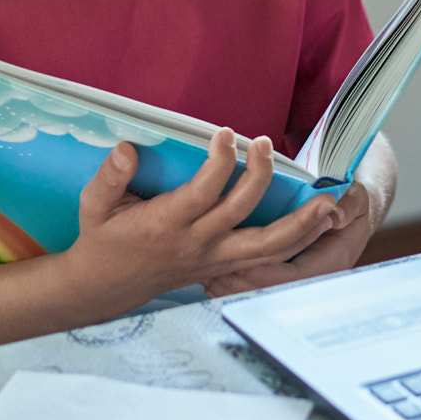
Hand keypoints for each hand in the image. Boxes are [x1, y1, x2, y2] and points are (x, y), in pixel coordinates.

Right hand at [61, 129, 342, 315]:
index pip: (203, 193)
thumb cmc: (104, 239)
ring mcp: (215, 259)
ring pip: (267, 247)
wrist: (108, 285)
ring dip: (300, 224)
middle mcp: (196, 244)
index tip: (226, 134)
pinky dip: (298, 244)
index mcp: (165, 225)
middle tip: (265, 143)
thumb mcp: (94, 206)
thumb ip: (109, 177)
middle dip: (260, 177)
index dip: (219, 163)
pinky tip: (320, 225)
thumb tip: (127, 149)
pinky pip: (269, 260)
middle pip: (241, 214)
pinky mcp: (226, 267)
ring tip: (326, 201)